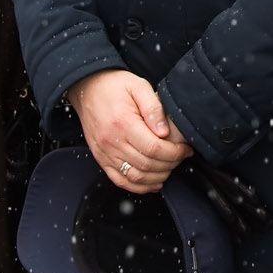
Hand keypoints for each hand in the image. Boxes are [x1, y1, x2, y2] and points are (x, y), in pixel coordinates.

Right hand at [66, 69, 192, 190]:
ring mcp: (105, 153)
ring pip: (135, 177)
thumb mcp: (138, 86)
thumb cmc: (114, 86)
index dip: (174, 153)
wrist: (87, 87)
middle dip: (170, 164)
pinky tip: (153, 182)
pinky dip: (139, 186)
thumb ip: (153, 108)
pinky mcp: (101, 158)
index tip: (185, 150)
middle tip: (181, 157)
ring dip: (157, 177)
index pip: (154, 148)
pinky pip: (120, 180)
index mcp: (123, 123)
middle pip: (147, 165)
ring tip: (170, 167)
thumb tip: (165, 131)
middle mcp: (112, 141)